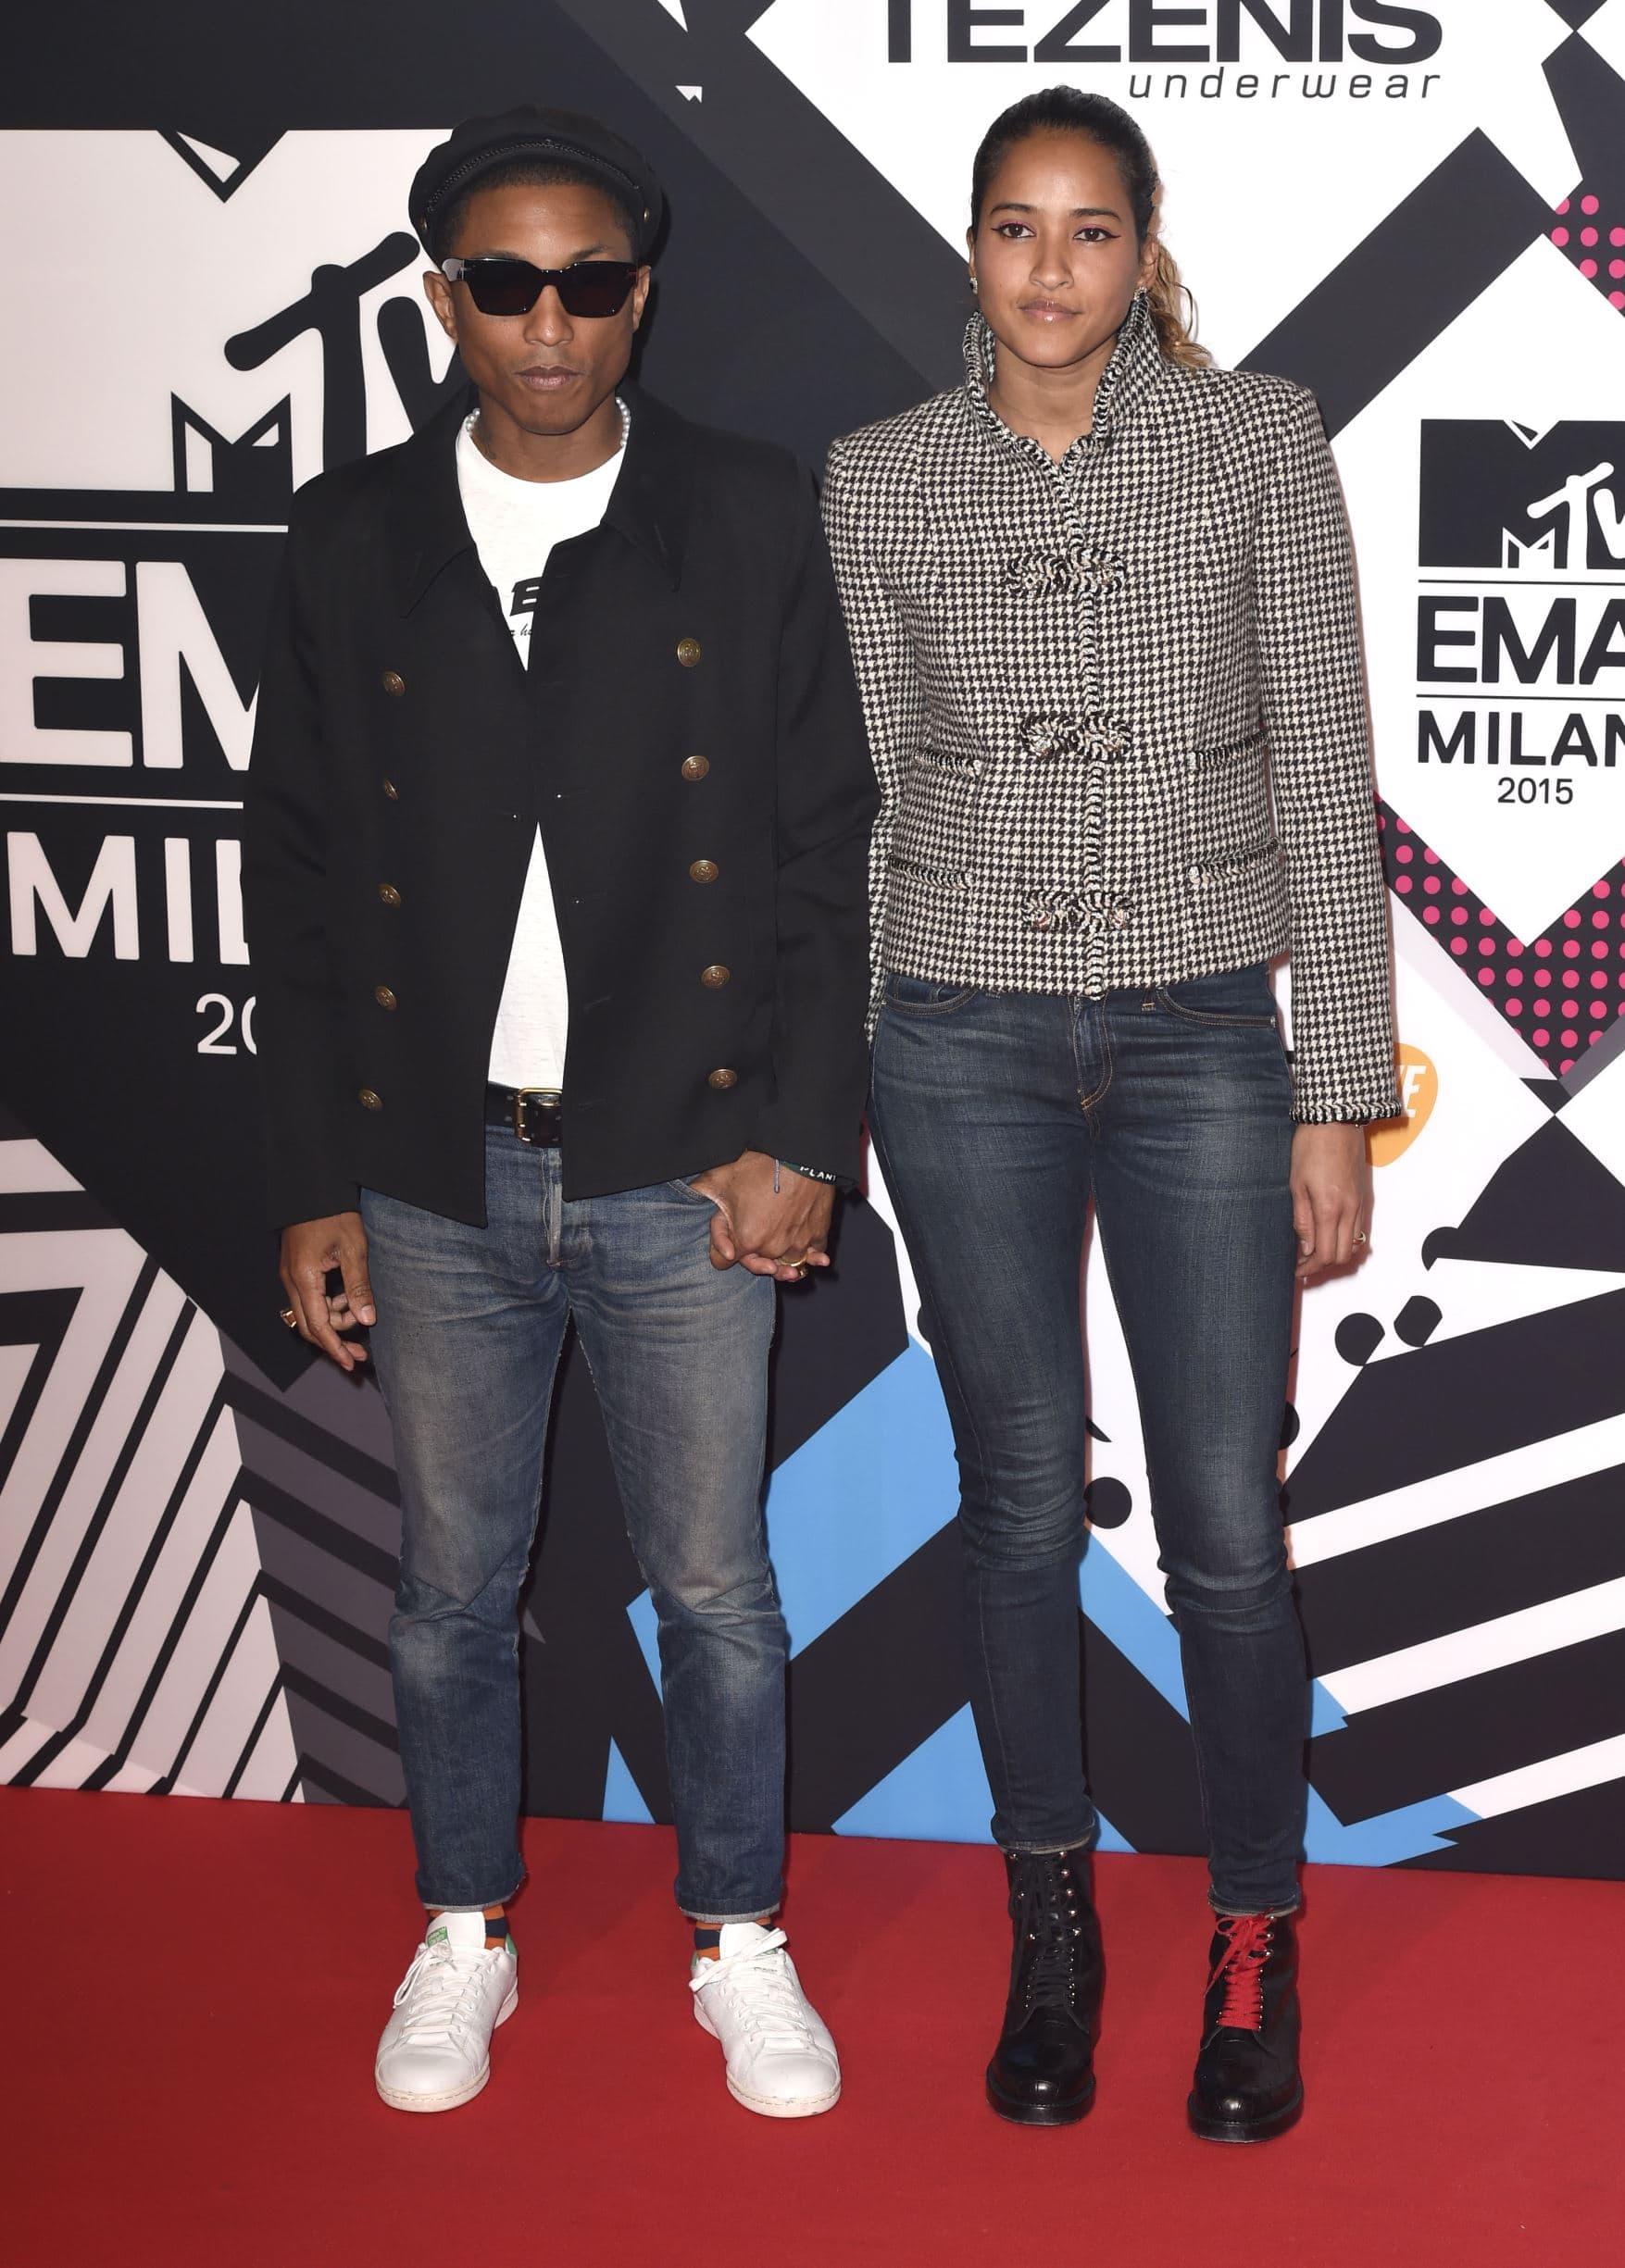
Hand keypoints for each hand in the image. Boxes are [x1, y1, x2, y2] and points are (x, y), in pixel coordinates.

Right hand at [279, 1210, 374, 1368]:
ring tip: (360, 1313)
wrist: (312, 1187)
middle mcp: (291, 1281)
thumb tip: (366, 1320)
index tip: (351, 1364)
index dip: (335, 1349)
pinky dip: (327, 1306)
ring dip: (333, 1321)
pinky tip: (347, 1299)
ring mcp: (290, 1276)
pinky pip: (308, 1299)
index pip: (318, 1326)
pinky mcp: (295, 1269)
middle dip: (334, 1342)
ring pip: (309, 1313)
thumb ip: (359, 1286)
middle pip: (309, 1326)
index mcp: (304, 1278)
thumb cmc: (334, 1214)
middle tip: (360, 1353)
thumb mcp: (354, 1249)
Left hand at [689, 1151, 834, 1281]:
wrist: (801, 1155)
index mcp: (745, 1240)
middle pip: (758, 1263)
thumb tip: (688, 1194)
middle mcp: (772, 1249)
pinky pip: (814, 1255)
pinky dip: (812, 1253)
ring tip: (784, 1243)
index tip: (730, 1239)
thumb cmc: (761, 1166)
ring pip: (788, 1263)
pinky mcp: (818, 1235)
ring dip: (785, 1256)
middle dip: (755, 1253)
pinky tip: (812, 1251)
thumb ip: (700, 1191)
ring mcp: (797, 1244)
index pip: (722, 1263)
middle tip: (758, 1236)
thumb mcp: (720, 1178)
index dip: (723, 1249)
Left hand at [1290, 1124, 1370, 1281]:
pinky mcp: (1364, 1197)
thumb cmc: (1311, 1146)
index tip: (1296, 1270)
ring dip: (1335, 1254)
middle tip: (1302, 1263)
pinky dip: (1346, 1241)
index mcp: (1330, 1208)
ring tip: (1314, 1251)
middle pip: (1342, 1256)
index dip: (1309, 1268)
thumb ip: (1302, 1220)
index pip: (1324, 1254)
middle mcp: (1351, 1210)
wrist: (1336, 1120)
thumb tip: (1305, 1248)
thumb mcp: (1296, 1184)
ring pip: (1354, 1246)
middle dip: (1322, 1265)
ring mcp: (1361, 1204)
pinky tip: (1329, 1235)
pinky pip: (1360, 1230)